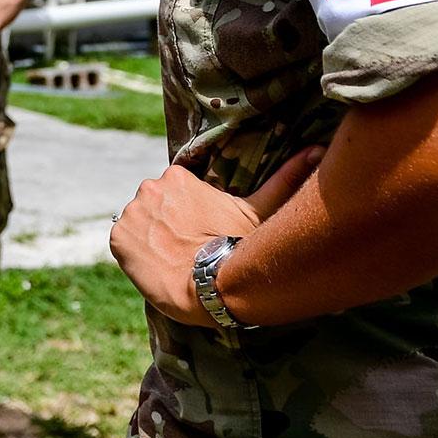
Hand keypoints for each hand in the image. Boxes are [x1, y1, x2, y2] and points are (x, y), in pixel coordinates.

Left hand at [109, 150, 322, 325]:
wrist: (211, 287)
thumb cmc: (238, 247)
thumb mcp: (260, 211)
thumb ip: (285, 178)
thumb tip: (320, 150)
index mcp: (177, 177)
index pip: (176, 194)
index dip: (189, 215)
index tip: (204, 234)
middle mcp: (148, 188)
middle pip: (156, 207)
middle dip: (169, 225)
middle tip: (192, 250)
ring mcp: (130, 213)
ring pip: (140, 224)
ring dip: (152, 238)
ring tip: (177, 259)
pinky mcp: (117, 239)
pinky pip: (122, 242)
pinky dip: (134, 254)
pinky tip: (157, 265)